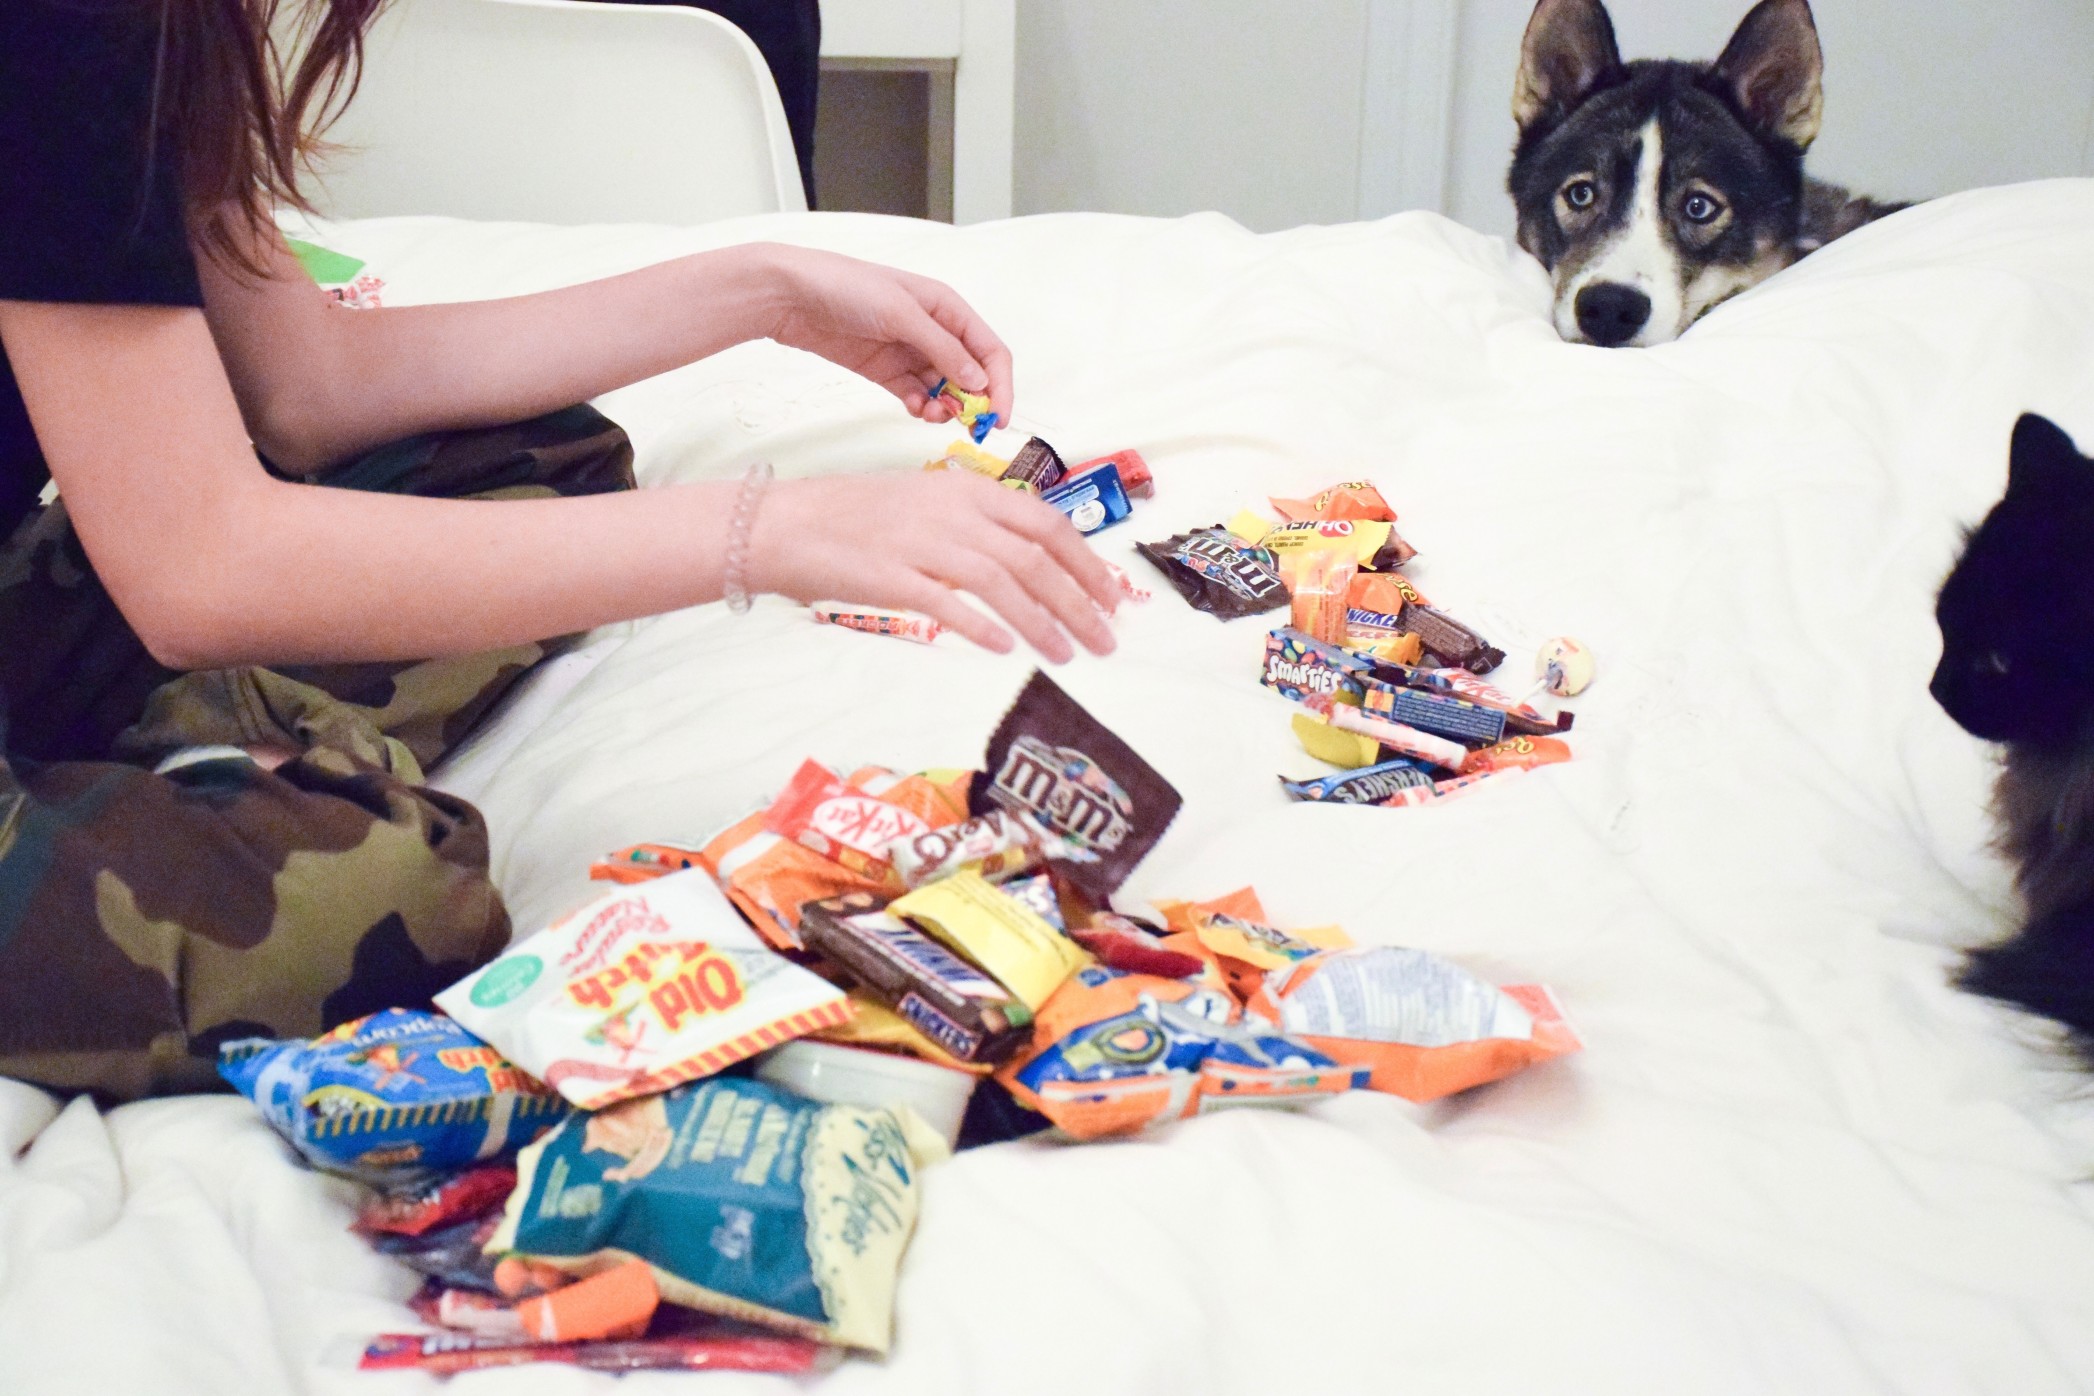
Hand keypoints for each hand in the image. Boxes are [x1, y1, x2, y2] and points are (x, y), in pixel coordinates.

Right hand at [745, 470, 1119, 661]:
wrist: (791, 523)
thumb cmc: (862, 518)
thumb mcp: (931, 503)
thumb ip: (981, 525)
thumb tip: (1033, 559)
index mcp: (971, 491)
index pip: (1048, 525)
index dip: (1088, 564)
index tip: (1113, 598)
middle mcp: (954, 512)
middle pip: (1036, 558)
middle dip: (1079, 602)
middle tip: (1106, 639)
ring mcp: (923, 543)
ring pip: (1003, 583)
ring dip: (1042, 623)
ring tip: (1067, 655)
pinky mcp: (892, 576)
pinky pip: (948, 603)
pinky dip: (982, 626)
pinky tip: (1005, 650)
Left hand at [750, 245, 1014, 427]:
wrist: (790, 296)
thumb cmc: (846, 287)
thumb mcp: (900, 313)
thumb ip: (942, 349)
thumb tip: (979, 382)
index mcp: (946, 308)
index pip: (990, 351)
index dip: (1000, 385)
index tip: (997, 417)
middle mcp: (934, 330)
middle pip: (971, 375)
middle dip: (974, 402)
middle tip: (970, 428)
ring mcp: (909, 352)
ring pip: (943, 390)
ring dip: (944, 407)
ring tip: (931, 415)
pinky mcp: (886, 371)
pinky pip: (915, 395)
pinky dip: (920, 407)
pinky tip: (914, 409)